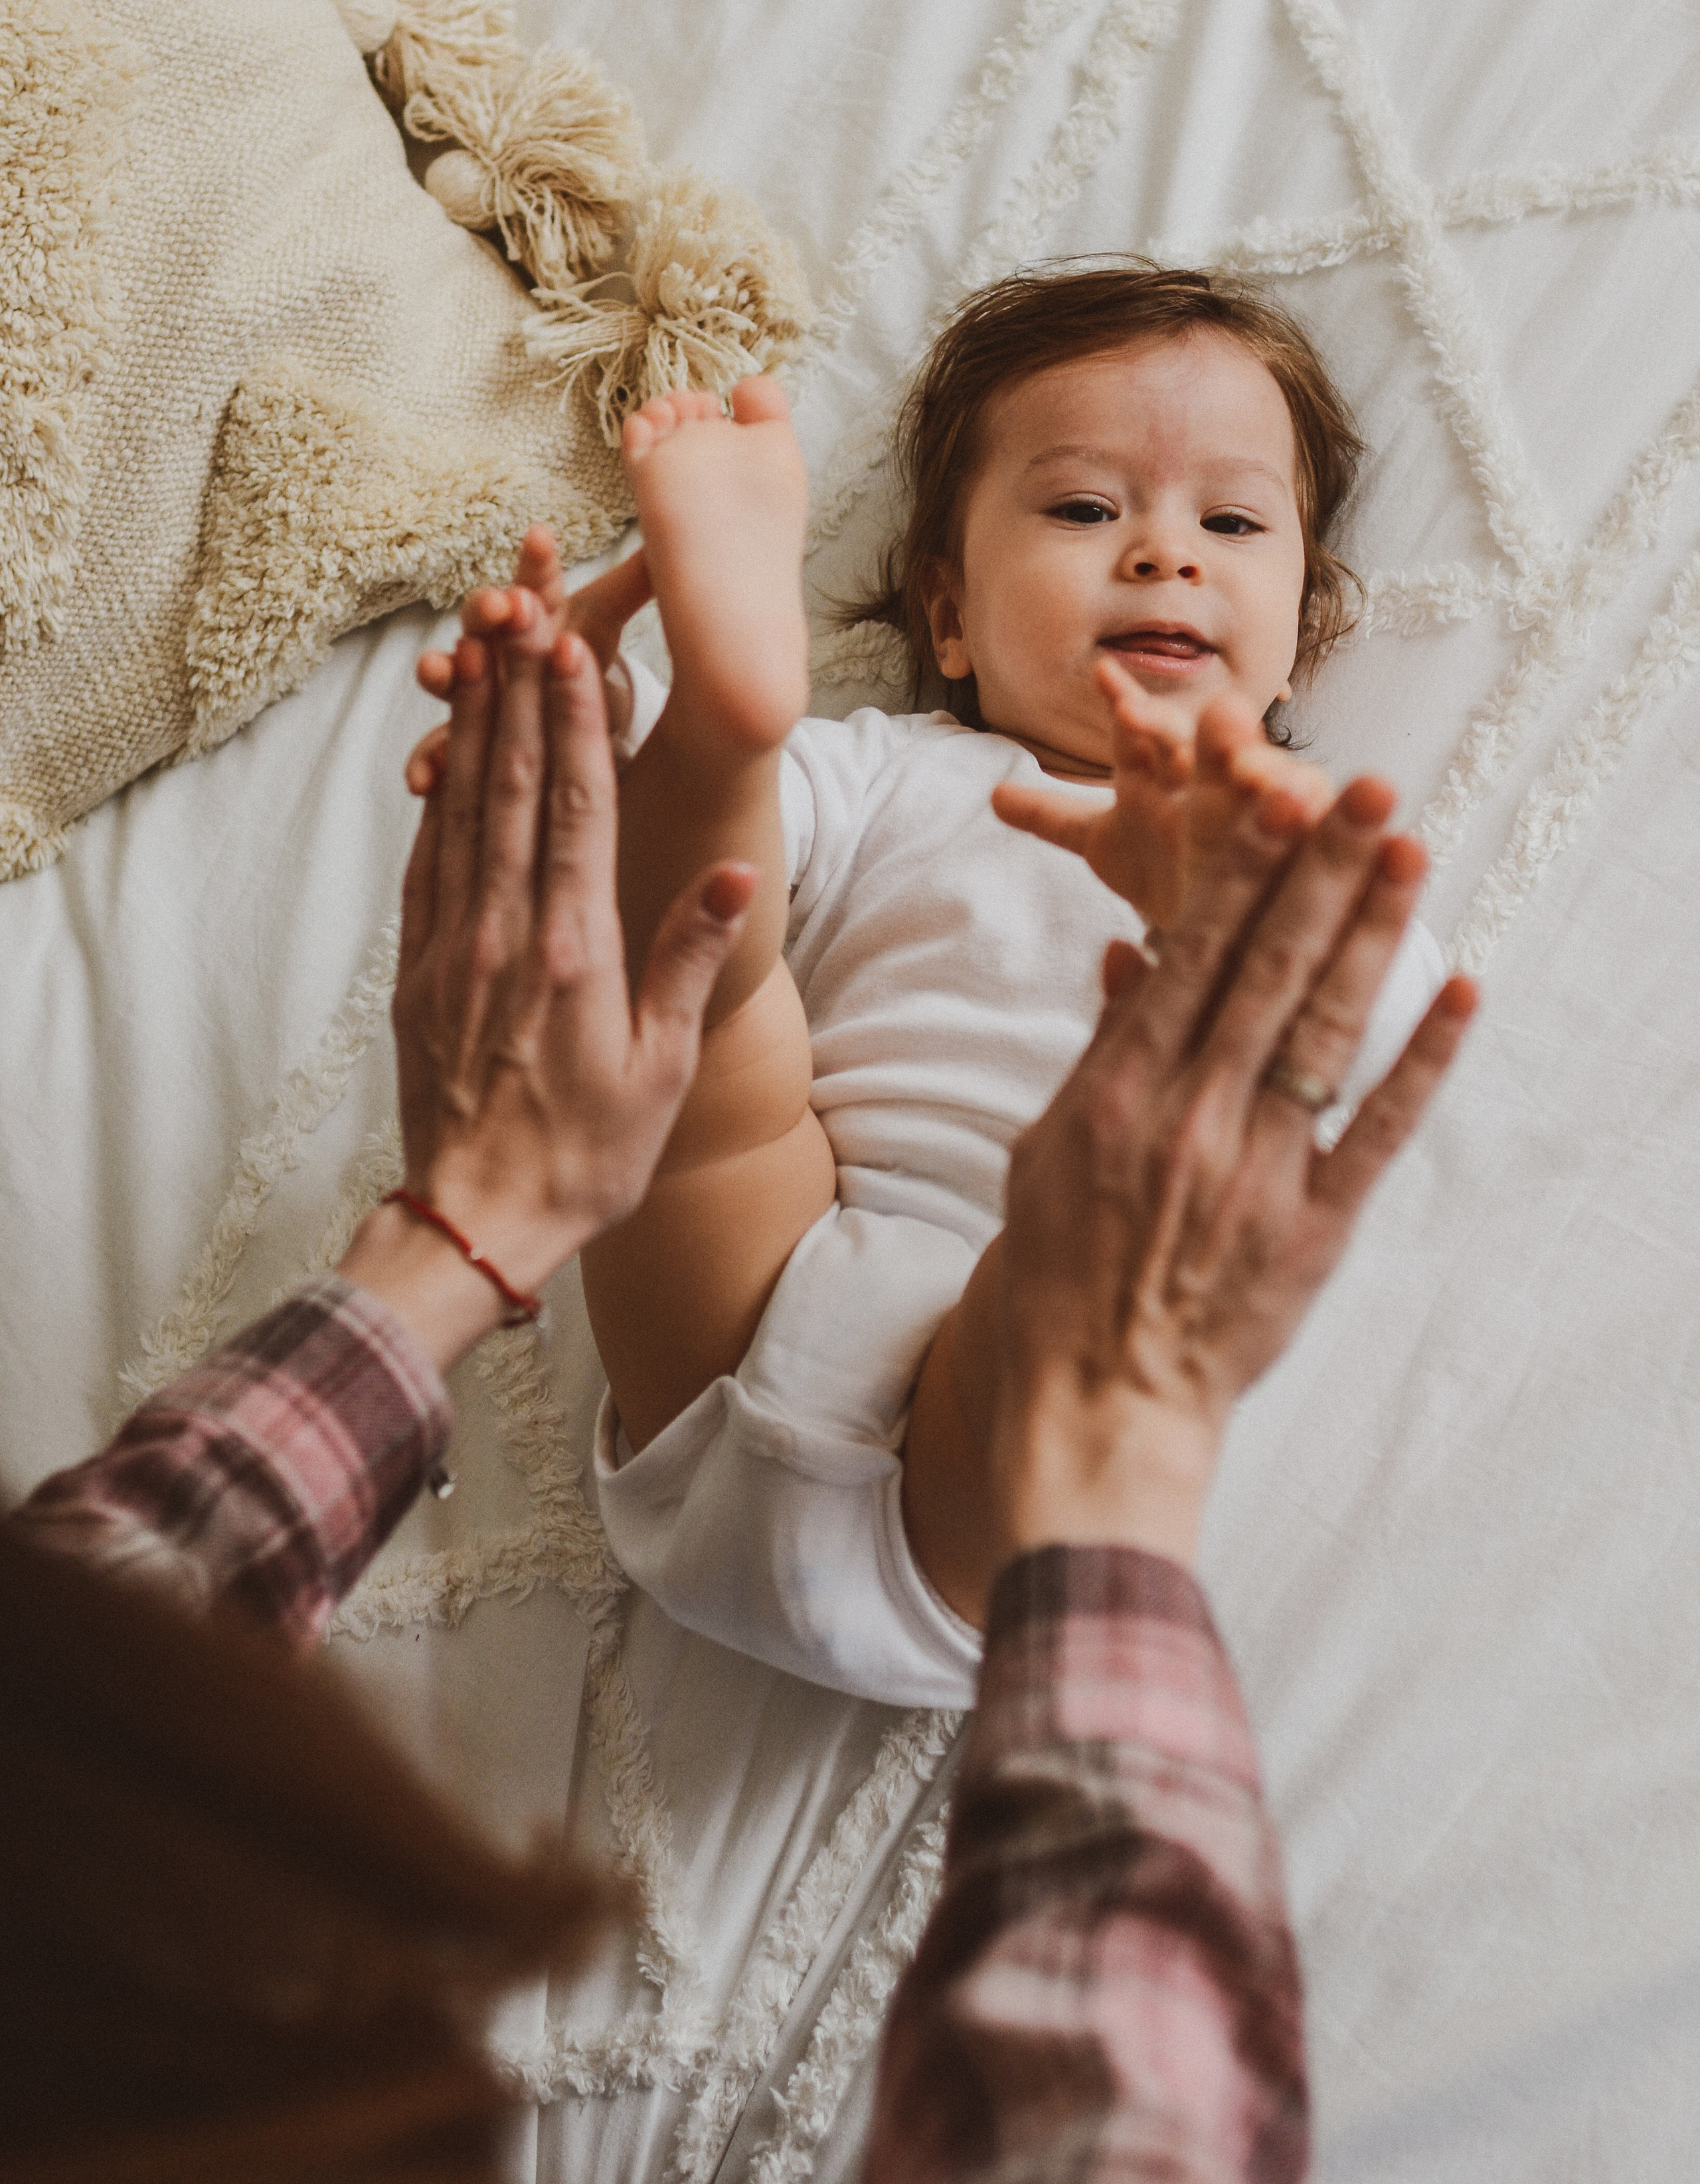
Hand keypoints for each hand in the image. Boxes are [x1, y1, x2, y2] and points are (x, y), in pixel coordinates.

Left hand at [339, 615, 754, 1370]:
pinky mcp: (419, 969)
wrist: (476, 1221)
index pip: (576, 810)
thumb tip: (732, 874)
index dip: (574, 720)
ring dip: (473, 721)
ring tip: (480, 644)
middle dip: (518, 686)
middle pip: (510, 785)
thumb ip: (687, 961)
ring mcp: (452, 947)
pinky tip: (445, 748)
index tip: (574, 643)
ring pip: (461, 809)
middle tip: (520, 600)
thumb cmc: (586, 1154)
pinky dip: (438, 795)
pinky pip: (427, 861)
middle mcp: (506, 934)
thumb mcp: (661, 1068)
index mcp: (573, 954)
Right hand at [410, 525, 653, 789]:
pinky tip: (424, 778)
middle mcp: (496, 647)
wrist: (550, 715)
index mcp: (534, 615)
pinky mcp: (462, 744)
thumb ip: (635, 581)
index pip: (537, 582)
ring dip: (444, 673)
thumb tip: (678, 524)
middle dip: (488, 611)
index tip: (544, 536)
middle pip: (487, 624)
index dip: (538, 562)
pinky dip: (429, 763)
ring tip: (436, 671)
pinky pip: (441, 753)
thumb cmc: (575, 658)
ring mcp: (474, 693)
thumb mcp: (605, 621)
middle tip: (501, 604)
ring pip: (454, 682)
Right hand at [988, 708, 1475, 1568]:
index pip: (1190, 955)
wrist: (1096, 1399)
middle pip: (1268, 971)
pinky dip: (1421, 1062)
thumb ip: (1098, 1051)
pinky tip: (1460, 990)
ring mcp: (1257, 1173)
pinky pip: (1376, 1133)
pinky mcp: (1313, 1230)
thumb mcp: (1046, 1149)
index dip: (1240, 870)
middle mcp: (1189, 1119)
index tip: (1276, 795)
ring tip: (1410, 851)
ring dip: (1372, 935)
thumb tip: (1128, 956)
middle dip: (1318, 871)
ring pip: (1326, 1031)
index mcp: (1115, 1094)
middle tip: (1366, 786)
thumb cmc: (1058, 1271)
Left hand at [990, 655, 1332, 928]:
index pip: (1138, 728)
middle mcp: (1205, 777)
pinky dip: (1302, 800)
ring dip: (1245, 752)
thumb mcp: (1103, 844)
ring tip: (1236, 748)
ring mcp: (1254, 801)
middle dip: (1177, 722)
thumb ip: (1052, 816)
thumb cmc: (1165, 869)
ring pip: (1254, 769)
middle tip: (1157, 713)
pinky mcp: (1300, 830)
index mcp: (1159, 772)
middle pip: (1194, 743)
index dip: (1122, 705)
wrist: (1216, 922)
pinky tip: (1293, 796)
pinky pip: (1310, 810)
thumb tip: (993, 794)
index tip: (1103, 675)